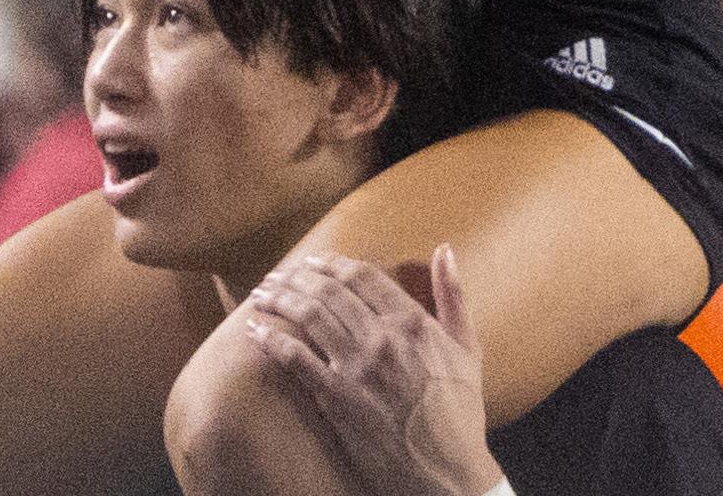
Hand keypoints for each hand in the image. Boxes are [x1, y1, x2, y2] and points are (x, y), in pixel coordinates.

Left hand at [236, 245, 494, 495]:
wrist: (448, 475)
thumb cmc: (459, 414)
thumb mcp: (467, 350)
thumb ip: (454, 296)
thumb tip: (444, 249)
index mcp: (412, 322)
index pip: (360, 275)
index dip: (330, 263)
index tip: (312, 262)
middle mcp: (382, 337)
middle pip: (327, 289)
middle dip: (296, 276)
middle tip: (277, 275)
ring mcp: (357, 367)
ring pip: (308, 315)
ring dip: (278, 298)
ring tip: (261, 294)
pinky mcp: (337, 397)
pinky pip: (295, 358)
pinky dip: (271, 338)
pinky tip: (255, 330)